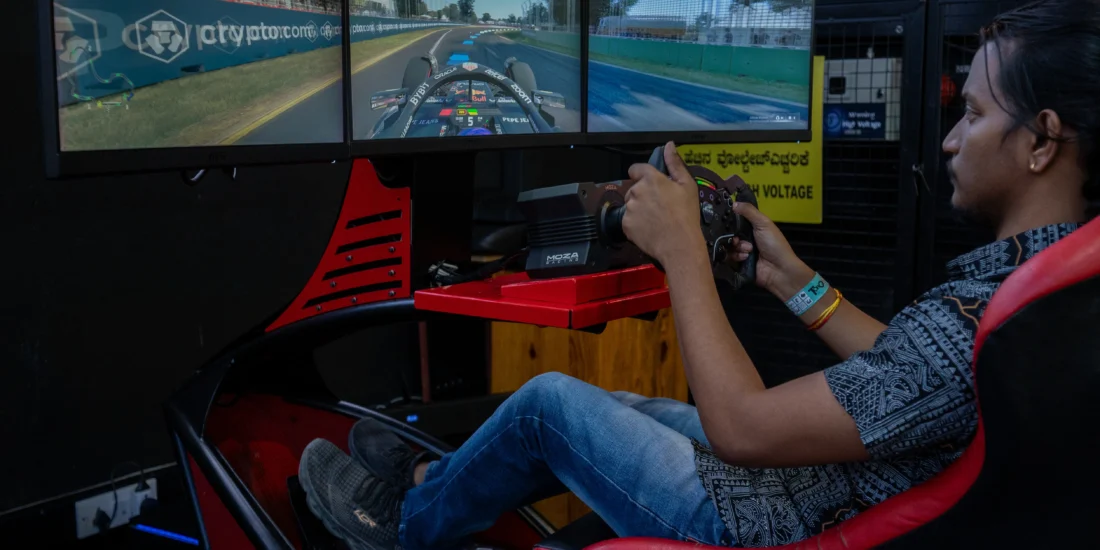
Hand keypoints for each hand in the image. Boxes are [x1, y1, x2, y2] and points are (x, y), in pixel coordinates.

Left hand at [622, 142, 704, 264]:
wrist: (679, 245)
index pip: (636, 169)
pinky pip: (628, 220)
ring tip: (656, 219)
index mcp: (651, 179)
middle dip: (643, 195)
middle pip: (634, 188)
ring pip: (631, 204)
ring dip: (639, 209)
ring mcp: (629, 208)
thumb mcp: (687, 185)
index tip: (650, 183)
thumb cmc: (686, 215)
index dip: (642, 175)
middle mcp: (636, 191)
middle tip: (659, 206)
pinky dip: (636, 223)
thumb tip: (669, 146)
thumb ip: (675, 163)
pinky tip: (649, 228)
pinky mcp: (625, 224)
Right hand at [729, 202, 813, 299]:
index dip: (731, 221)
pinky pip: (728, 258)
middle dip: (733, 237)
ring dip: (737, 248)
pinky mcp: (738, 264)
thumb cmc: (774, 244)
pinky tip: (745, 258)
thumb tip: (734, 202)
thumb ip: (749, 212)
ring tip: (747, 251)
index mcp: (753, 228)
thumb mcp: (763, 223)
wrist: (778, 269)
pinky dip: (736, 257)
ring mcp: (742, 251)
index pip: (736, 221)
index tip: (725, 221)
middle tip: (738, 240)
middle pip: (729, 234)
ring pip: (728, 246)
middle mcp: (746, 239)